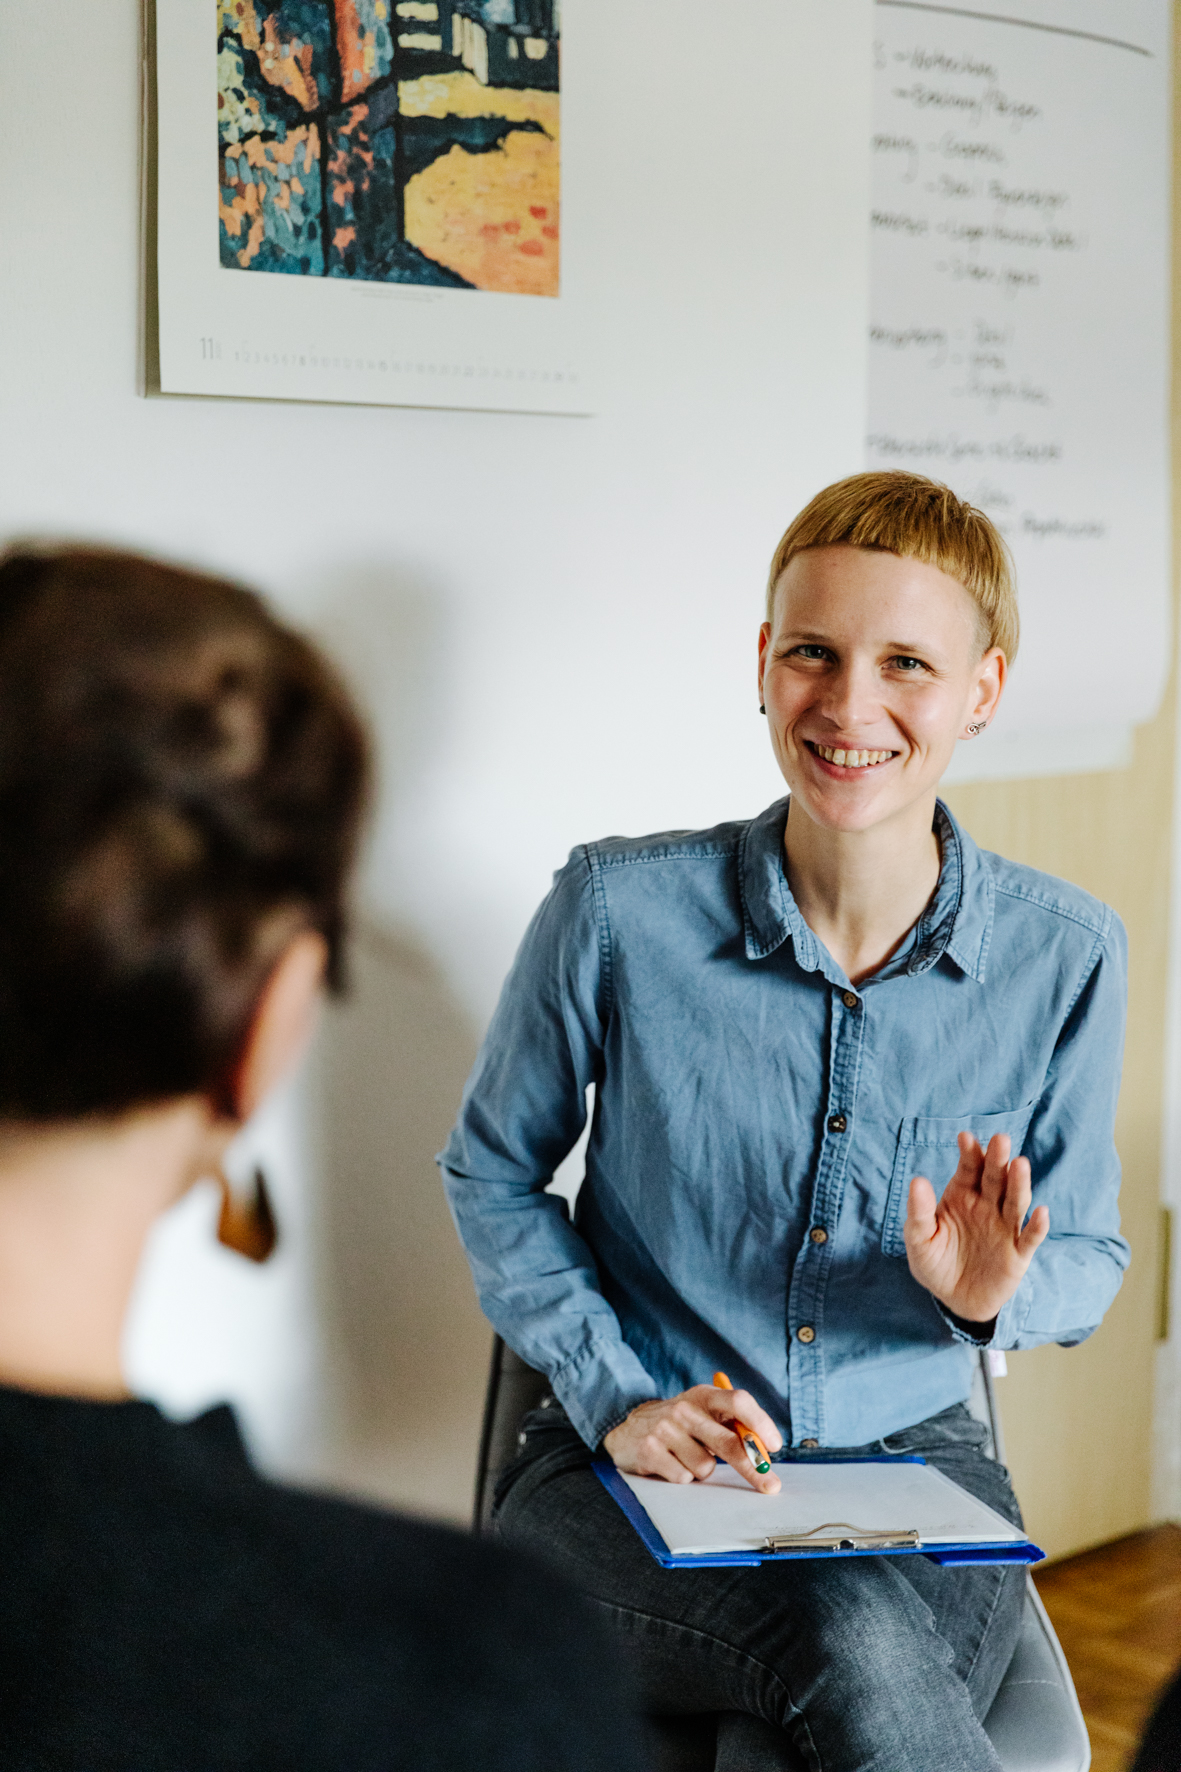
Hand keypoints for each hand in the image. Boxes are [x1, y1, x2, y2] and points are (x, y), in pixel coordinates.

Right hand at [603, 1384, 782, 1492]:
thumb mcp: (703, 1413)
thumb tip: (764, 1451)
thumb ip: (730, 1425)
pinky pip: (684, 1478)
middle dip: (754, 1468)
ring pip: (706, 1468)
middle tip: (770, 1486)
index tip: (775, 1446)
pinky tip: (671, 1463)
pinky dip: (683, 1477)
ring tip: (687, 1457)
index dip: (761, 1423)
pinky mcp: (650, 1451)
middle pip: (729, 1442)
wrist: (628, 1427)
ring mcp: (665, 1430)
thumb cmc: (680, 1424)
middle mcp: (684, 1409)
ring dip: (702, 1470)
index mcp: (703, 1396)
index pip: (739, 1401)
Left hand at [904, 1132, 1048, 1322]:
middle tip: (1000, 1139)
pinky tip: (1042, 1212)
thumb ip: (919, 1212)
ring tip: (1020, 1164)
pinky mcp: (1018, 1253)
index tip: (965, 1137)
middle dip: (998, 1159)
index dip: (969, 1153)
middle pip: (995, 1178)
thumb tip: (917, 1180)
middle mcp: (987, 1205)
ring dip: (1019, 1183)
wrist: (953, 1299)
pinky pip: (1030, 1238)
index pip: (969, 1169)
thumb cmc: (934, 1263)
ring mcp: (1005, 1227)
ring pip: (1016, 1201)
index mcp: (962, 1195)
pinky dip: (1038, 1226)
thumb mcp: (919, 1239)